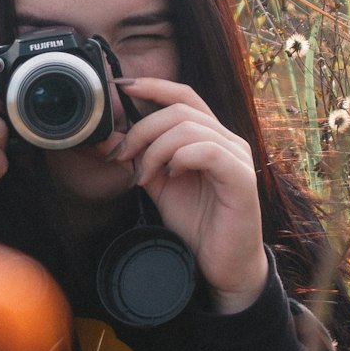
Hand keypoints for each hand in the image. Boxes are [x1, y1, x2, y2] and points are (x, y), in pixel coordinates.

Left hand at [104, 79, 267, 313]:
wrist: (222, 265)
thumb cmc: (198, 225)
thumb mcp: (159, 187)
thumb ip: (140, 160)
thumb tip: (108, 140)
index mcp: (209, 137)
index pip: (184, 96)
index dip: (153, 86)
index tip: (121, 88)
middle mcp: (227, 140)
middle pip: (180, 109)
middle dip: (142, 129)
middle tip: (123, 157)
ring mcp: (237, 157)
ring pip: (190, 128)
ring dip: (156, 149)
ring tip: (144, 176)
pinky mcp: (241, 178)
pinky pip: (207, 150)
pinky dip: (180, 158)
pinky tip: (170, 176)